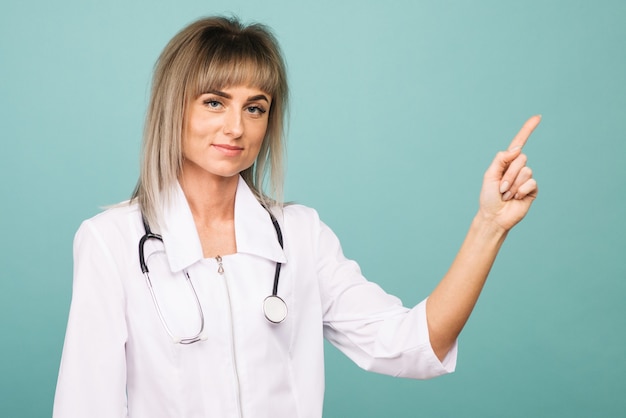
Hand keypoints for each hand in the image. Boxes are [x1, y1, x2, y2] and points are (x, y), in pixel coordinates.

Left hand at [478, 115, 540, 231]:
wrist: (494, 216)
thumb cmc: (488, 197)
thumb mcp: (489, 175)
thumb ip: (500, 159)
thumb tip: (517, 149)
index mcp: (506, 162)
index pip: (519, 143)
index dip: (528, 130)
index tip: (538, 117)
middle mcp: (518, 168)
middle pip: (520, 159)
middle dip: (508, 174)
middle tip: (501, 188)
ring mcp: (526, 179)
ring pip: (526, 171)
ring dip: (513, 185)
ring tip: (506, 194)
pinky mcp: (532, 189)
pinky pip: (531, 182)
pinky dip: (521, 190)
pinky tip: (516, 198)